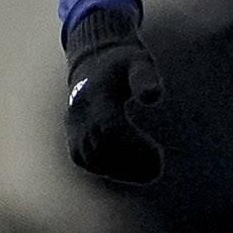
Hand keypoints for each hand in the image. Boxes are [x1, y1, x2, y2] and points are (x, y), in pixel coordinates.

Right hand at [63, 6, 165, 183]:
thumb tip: (153, 97)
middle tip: (158, 167)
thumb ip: (145, 77)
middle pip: (102, 146)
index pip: (110, 126)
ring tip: (150, 171)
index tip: (158, 153)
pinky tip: (135, 171)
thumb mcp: (138, 61)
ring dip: (123, 171)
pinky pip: (89, 162)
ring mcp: (74, 128)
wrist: (93, 66)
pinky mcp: (73, 140)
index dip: (134, 144)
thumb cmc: (124, 64)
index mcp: (96, 93)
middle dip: (132, 160)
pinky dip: (112, 170)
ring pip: (95, 159)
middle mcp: (80, 113)